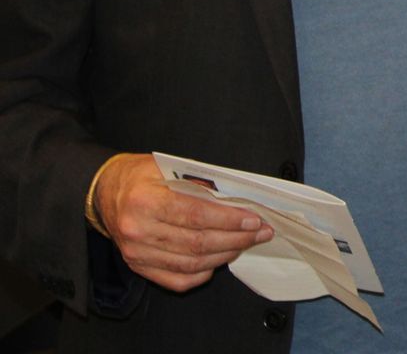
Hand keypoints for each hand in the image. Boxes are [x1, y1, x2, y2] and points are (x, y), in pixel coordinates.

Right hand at [91, 152, 272, 291]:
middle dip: (236, 239)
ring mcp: (137, 254)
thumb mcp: (167, 168)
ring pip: (191, 264)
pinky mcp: (138, 266)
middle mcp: (138, 231)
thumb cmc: (139, 177)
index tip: (254, 220)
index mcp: (145, 201)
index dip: (229, 220)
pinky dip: (203, 272)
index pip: (196, 215)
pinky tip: (219, 259)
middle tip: (261, 232)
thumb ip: (199, 183)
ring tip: (245, 243)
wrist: (104, 192)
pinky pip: (177, 279)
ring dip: (225, 255)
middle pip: (198, 243)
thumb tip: (235, 200)